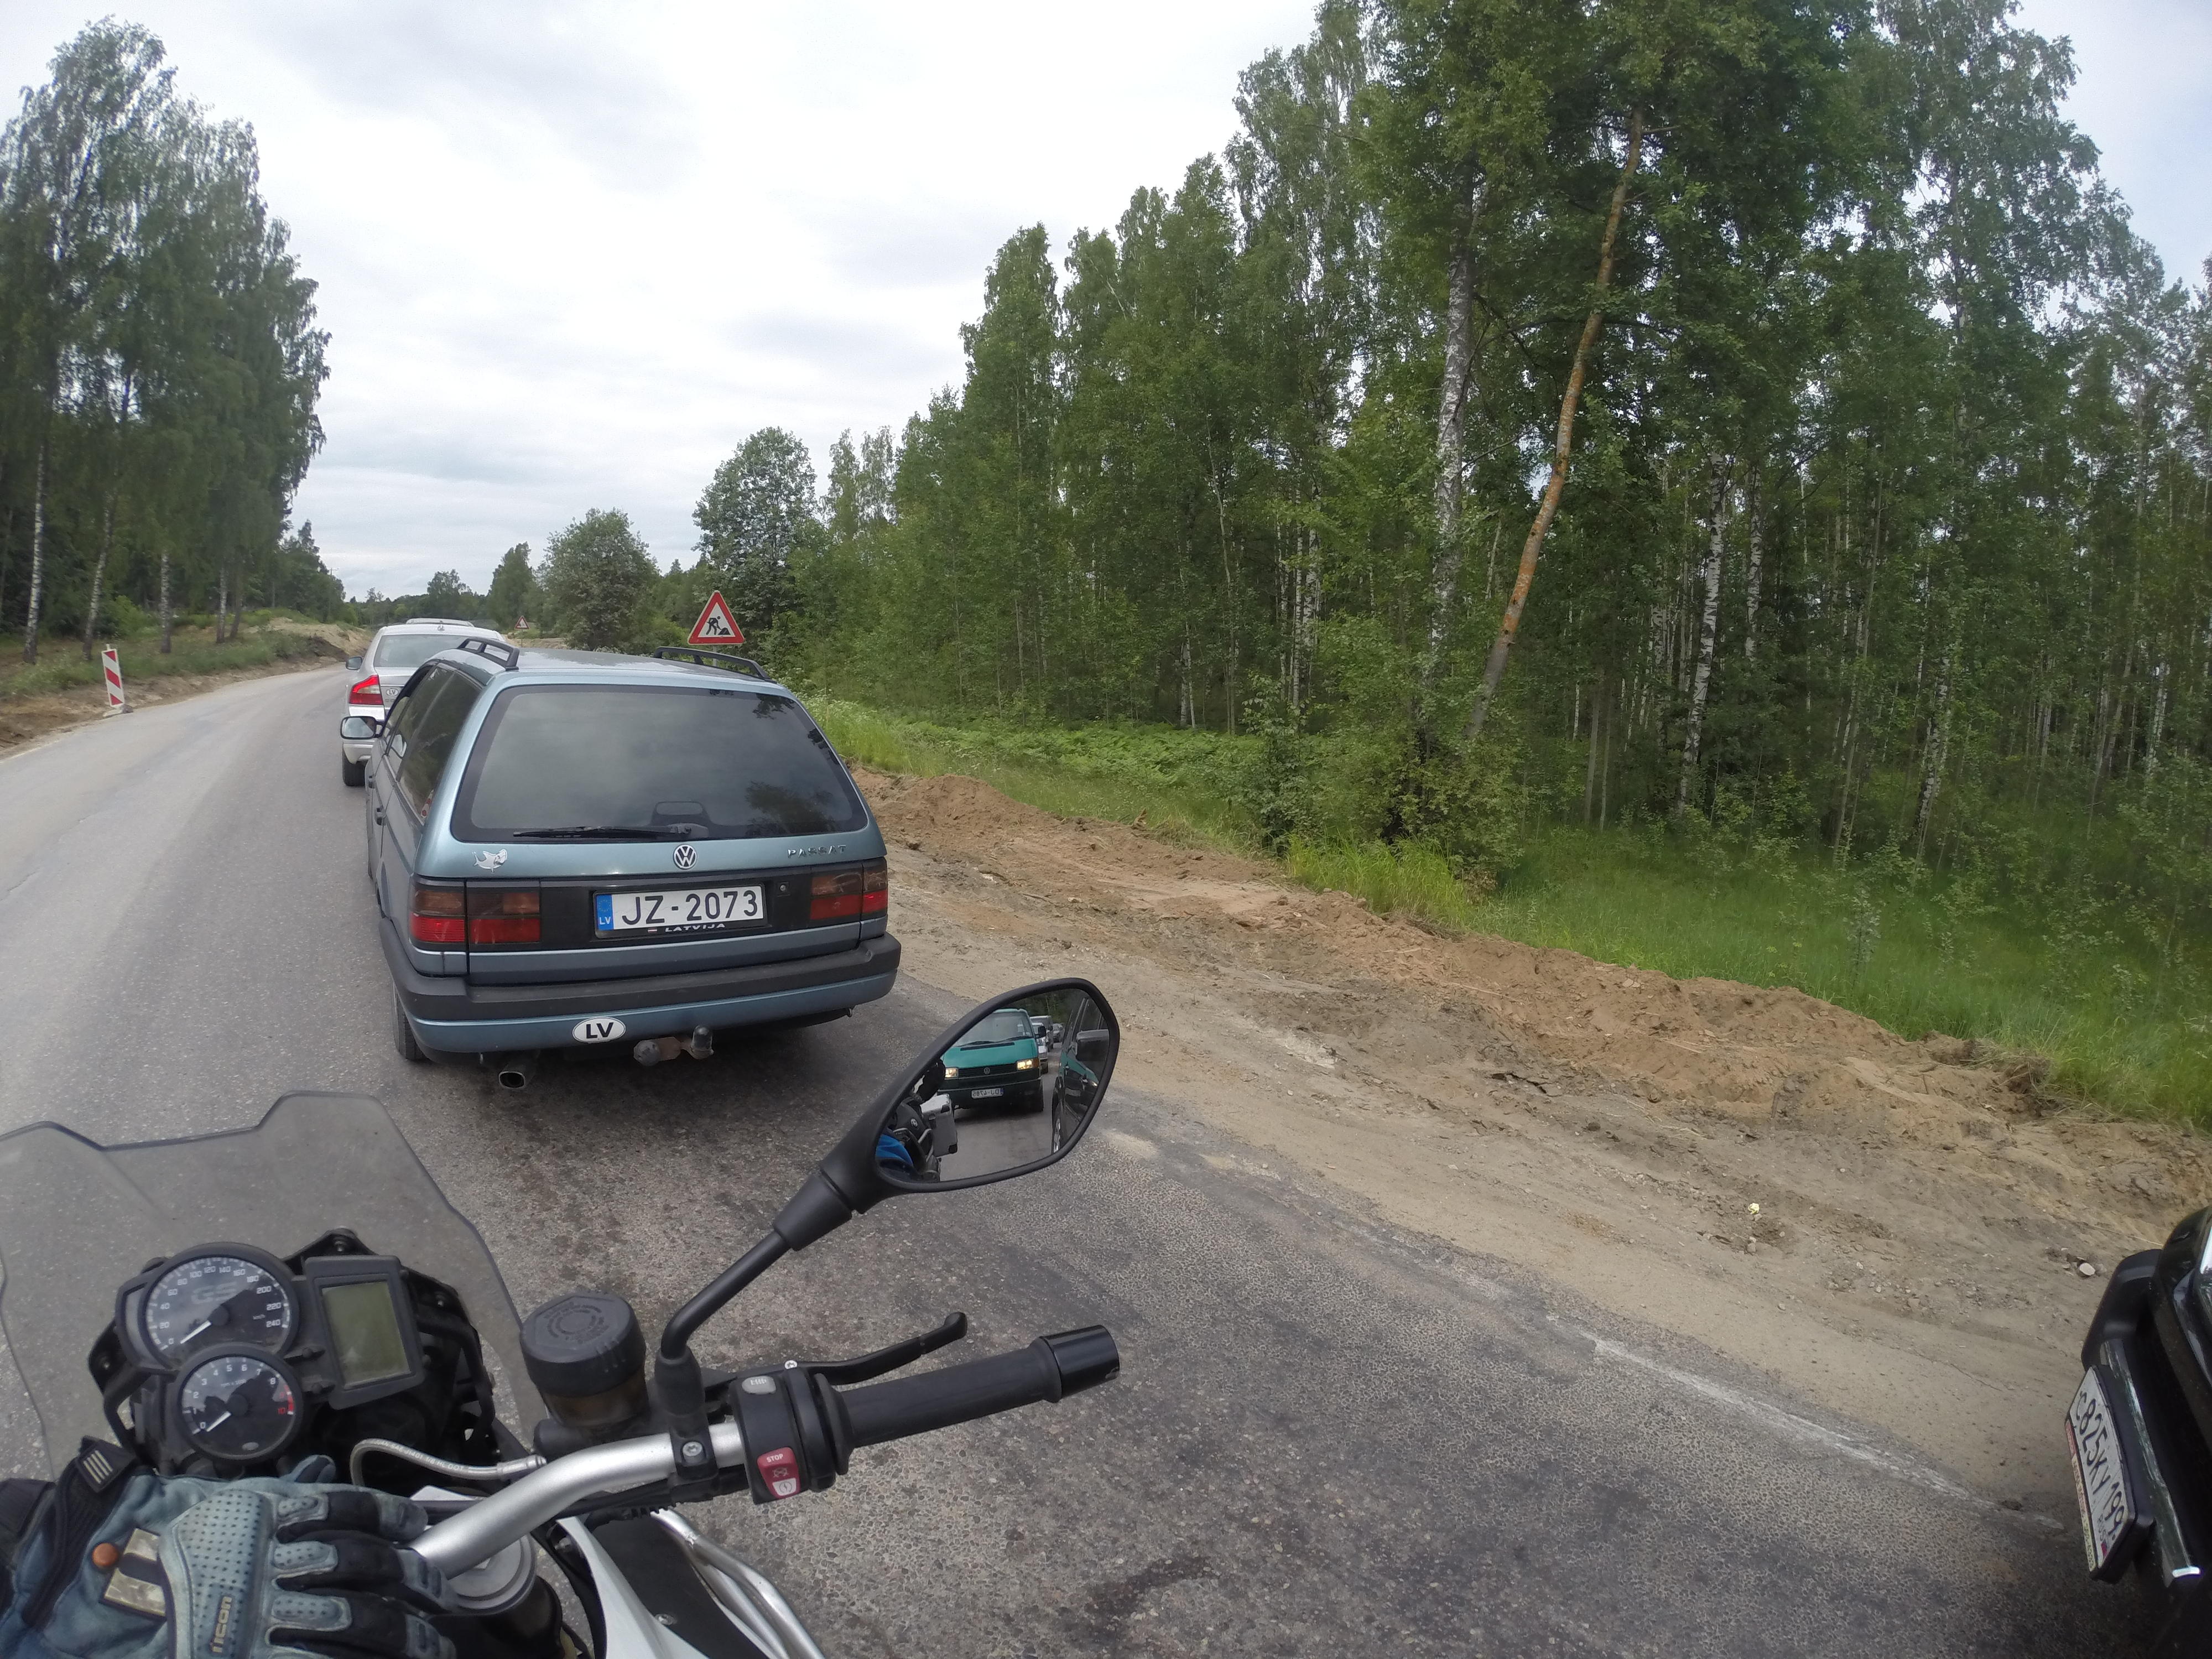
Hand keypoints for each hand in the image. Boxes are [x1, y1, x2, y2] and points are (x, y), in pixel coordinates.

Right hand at [160, 1483, 451, 1658]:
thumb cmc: (159, 1541)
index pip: (349, 1509)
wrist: (101, 1586)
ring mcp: (264, 1614)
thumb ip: (278, 1493)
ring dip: (402, 1636)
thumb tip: (320, 1472)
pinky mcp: (250, 1657)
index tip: (418, 1526)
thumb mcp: (221, 1503)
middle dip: (414, 1584)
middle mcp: (276, 1561)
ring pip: (355, 1621)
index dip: (392, 1518)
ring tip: (433, 1647)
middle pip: (366, 1568)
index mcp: (271, 1516)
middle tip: (443, 1598)